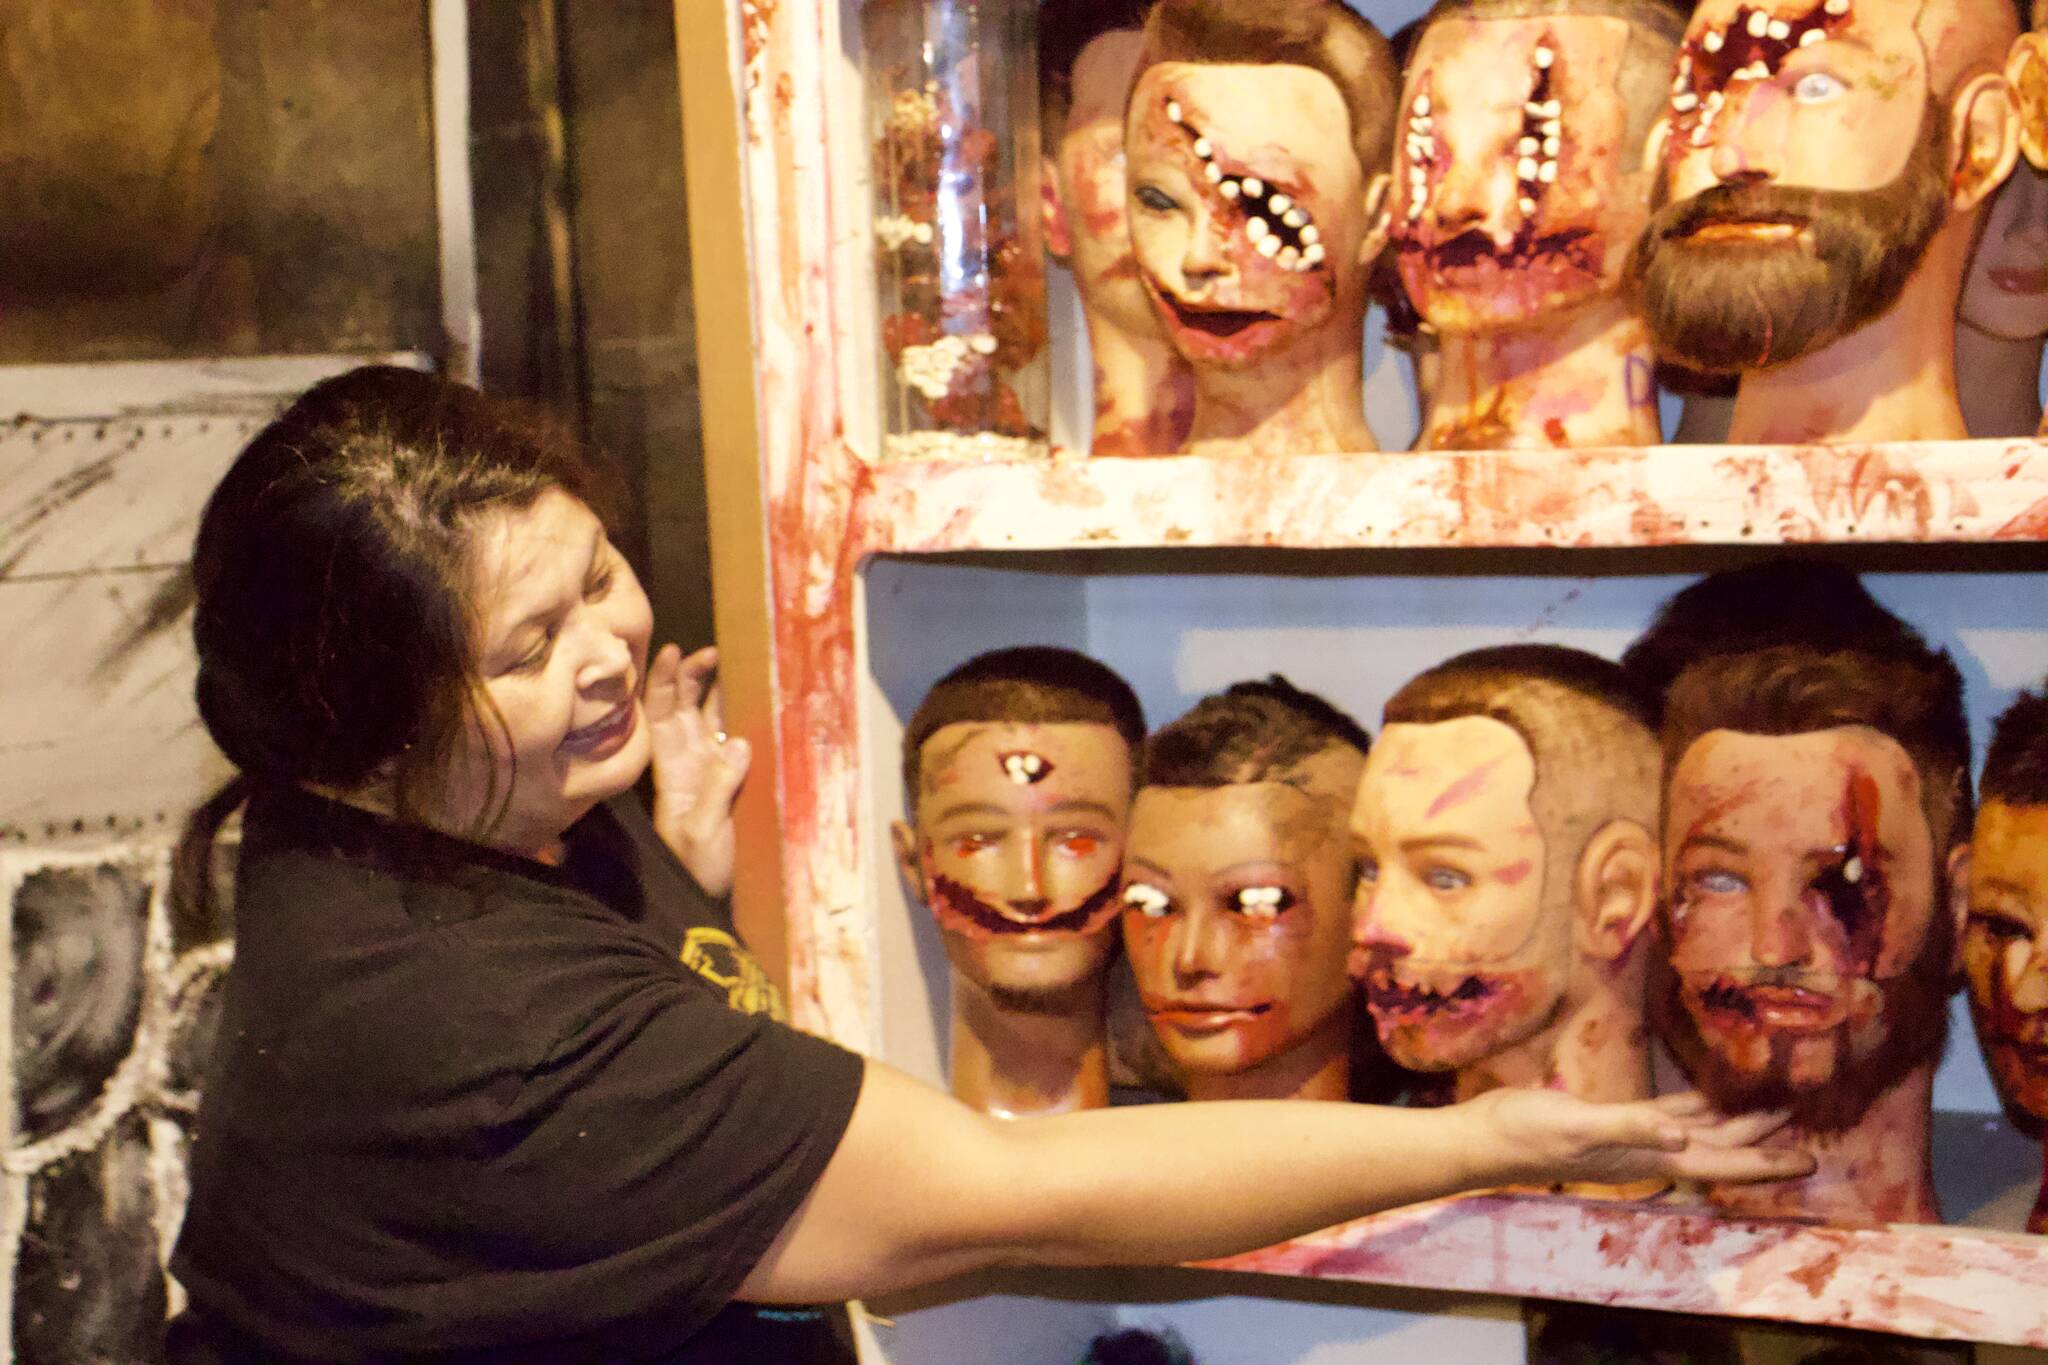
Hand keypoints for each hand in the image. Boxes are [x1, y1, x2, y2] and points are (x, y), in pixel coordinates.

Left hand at [646, 644, 750, 897]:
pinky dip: (745, 715)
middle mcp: (688, 760)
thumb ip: (717, 788)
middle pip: (685, 706)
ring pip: (711, 716)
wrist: (711, 898)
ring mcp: (712, 767)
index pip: (660, 713)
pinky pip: (736, 737)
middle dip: (693, 675)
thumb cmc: (697, 868)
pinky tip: (759, 698)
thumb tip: (738, 742)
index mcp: (671, 768)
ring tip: (736, 663)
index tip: (672, 651)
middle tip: (712, 651)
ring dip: (720, 689)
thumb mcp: (702, 831)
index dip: (664, 680)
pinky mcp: (735, 778)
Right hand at [1466, 1089, 1814, 1189]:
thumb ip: (1630, 1128)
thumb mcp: (1578, 1126)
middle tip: (1806, 1122)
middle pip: (1720, 1148)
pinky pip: (1669, 1114)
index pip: (1721, 1163)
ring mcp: (1632, 1137)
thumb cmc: (1527, 1134)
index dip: (1765, 1162)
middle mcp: (1650, 1151)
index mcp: (1648, 1157)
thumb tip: (1682, 1137)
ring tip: (1772, 1106)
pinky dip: (1695, 1107)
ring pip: (1700, 1132)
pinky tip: (1708, 1095)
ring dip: (1735, 1123)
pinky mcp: (1613, 1119)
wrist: (1485, 1139)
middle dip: (1763, 1139)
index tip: (1809, 1159)